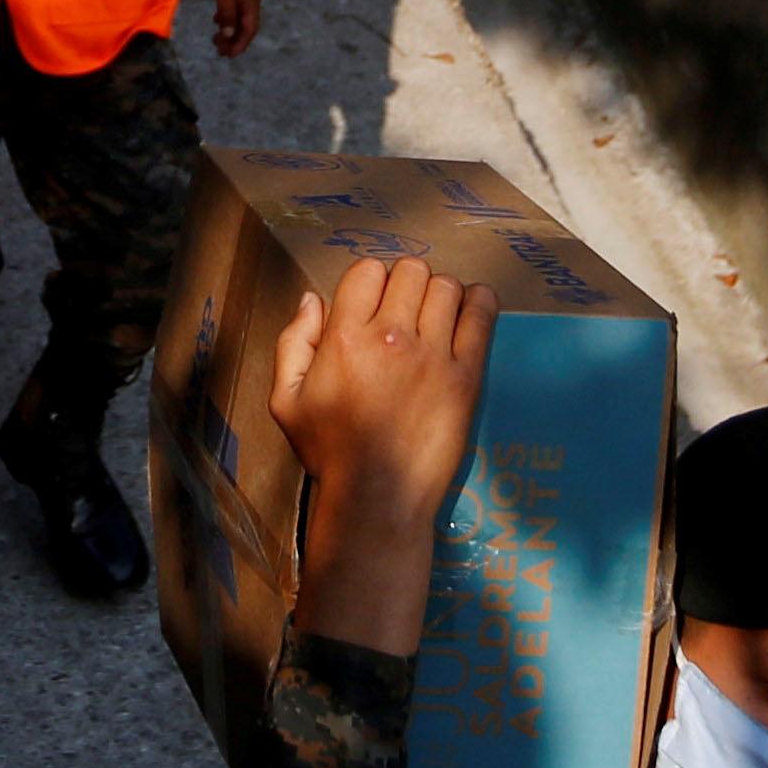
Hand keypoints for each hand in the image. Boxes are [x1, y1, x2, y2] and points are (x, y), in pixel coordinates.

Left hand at [208, 0, 263, 56]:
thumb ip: (228, 15)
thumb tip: (229, 35)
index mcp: (252, 2)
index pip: (249, 30)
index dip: (240, 44)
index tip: (227, 55)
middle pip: (246, 24)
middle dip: (233, 39)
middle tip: (219, 49)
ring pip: (240, 15)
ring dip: (230, 28)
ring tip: (216, 36)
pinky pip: (236, 5)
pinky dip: (228, 14)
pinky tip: (218, 16)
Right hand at [272, 254, 485, 654]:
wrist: (378, 497)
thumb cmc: (330, 452)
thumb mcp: (286, 400)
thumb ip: (293, 342)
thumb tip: (313, 299)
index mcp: (344, 337)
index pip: (367, 270)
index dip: (371, 282)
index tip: (374, 305)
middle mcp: (390, 336)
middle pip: (410, 271)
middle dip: (406, 284)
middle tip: (406, 312)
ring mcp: (433, 354)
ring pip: (446, 287)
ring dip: (440, 294)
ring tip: (436, 318)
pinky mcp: (466, 375)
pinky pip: (481, 315)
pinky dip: (478, 302)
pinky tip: (471, 309)